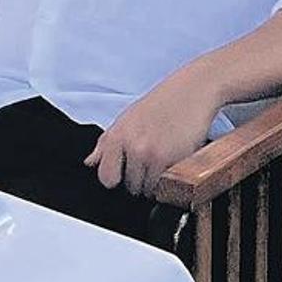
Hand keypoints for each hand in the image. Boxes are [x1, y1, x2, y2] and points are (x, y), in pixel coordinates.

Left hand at [84, 70, 220, 197]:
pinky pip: (167, 187)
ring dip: (155, 182)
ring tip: (163, 160)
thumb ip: (105, 143)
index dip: (115, 178)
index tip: (122, 173)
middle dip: (139, 179)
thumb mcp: (126, 119)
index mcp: (117, 136)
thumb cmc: (158, 104)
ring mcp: (153, 155)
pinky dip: (170, 181)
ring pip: (149, 189)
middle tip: (150, 160)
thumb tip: (90, 163)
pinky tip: (173, 162)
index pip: (106, 177)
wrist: (191, 91)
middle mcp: (132, 147)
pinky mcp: (175, 161)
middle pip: (130, 186)